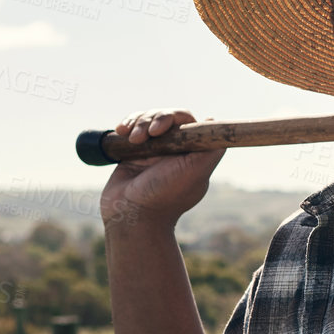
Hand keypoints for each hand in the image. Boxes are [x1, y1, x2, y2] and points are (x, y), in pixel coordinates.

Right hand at [99, 109, 225, 229]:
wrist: (131, 216)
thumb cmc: (165, 197)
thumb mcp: (196, 172)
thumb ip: (211, 149)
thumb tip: (213, 121)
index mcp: (191, 153)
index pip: (185, 121)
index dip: (173, 118)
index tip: (160, 130)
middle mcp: (173, 150)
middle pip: (165, 117)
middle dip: (152, 120)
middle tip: (145, 136)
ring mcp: (152, 151)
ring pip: (146, 120)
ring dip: (138, 123)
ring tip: (132, 140)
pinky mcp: (132, 153)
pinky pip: (131, 128)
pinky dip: (126, 125)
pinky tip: (121, 131)